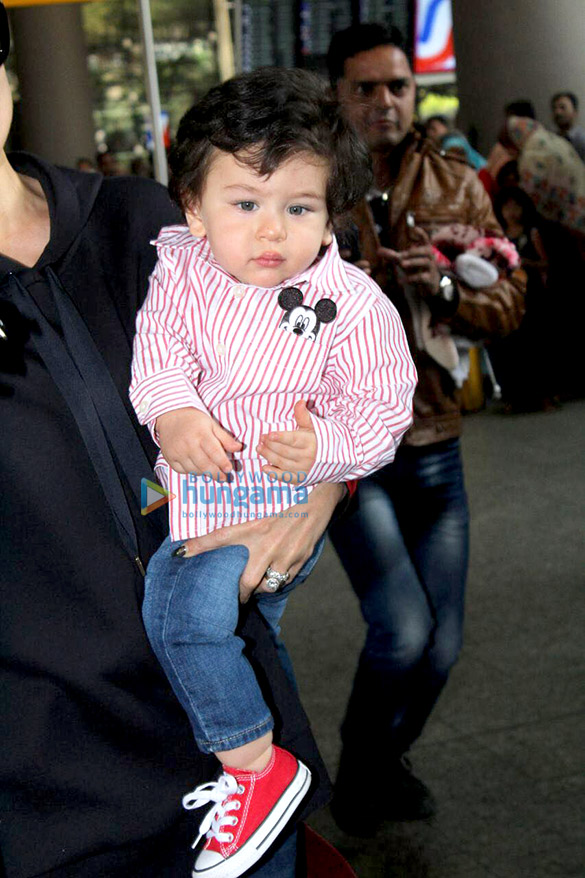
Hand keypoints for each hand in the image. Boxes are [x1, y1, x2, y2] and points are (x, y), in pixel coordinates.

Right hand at [156, 407, 241, 479]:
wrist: (170, 416)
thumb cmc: (194, 420)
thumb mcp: (212, 424)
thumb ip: (225, 438)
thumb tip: (239, 448)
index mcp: (201, 434)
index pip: (214, 452)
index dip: (222, 463)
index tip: (229, 469)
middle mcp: (188, 444)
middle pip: (204, 465)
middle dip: (216, 473)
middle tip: (223, 477)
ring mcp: (178, 452)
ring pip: (194, 470)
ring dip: (205, 473)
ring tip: (212, 472)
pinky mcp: (169, 457)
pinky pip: (182, 471)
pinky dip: (191, 472)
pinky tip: (197, 468)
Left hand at [176, 482, 345, 600]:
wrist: (320, 494)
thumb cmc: (289, 495)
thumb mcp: (264, 503)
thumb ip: (247, 518)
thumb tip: (228, 528)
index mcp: (254, 526)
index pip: (220, 537)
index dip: (199, 545)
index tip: (180, 553)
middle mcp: (267, 544)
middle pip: (246, 582)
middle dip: (239, 593)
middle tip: (234, 596)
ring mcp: (285, 555)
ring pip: (266, 586)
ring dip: (260, 586)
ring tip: (257, 582)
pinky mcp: (300, 560)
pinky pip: (284, 580)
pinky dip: (278, 580)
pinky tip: (276, 572)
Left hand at [257, 401, 316, 483]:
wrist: (333, 459)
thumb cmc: (319, 439)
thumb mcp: (313, 427)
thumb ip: (303, 416)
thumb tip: (300, 402)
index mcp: (311, 443)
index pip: (293, 440)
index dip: (280, 437)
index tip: (269, 434)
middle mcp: (307, 458)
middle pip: (285, 451)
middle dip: (271, 445)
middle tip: (261, 439)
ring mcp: (303, 469)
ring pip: (282, 463)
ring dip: (269, 456)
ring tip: (259, 448)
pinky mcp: (300, 478)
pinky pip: (284, 477)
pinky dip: (273, 473)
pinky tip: (265, 467)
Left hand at [378, 225, 440, 296]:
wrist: (428, 284)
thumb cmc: (415, 268)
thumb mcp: (404, 261)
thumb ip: (392, 256)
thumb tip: (378, 250)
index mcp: (423, 250)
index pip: (425, 239)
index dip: (421, 234)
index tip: (414, 228)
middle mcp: (429, 257)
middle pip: (426, 250)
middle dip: (414, 252)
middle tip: (402, 255)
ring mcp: (431, 268)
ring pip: (425, 262)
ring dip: (413, 262)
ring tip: (402, 264)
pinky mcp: (429, 279)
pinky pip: (422, 277)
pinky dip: (412, 278)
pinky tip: (402, 281)